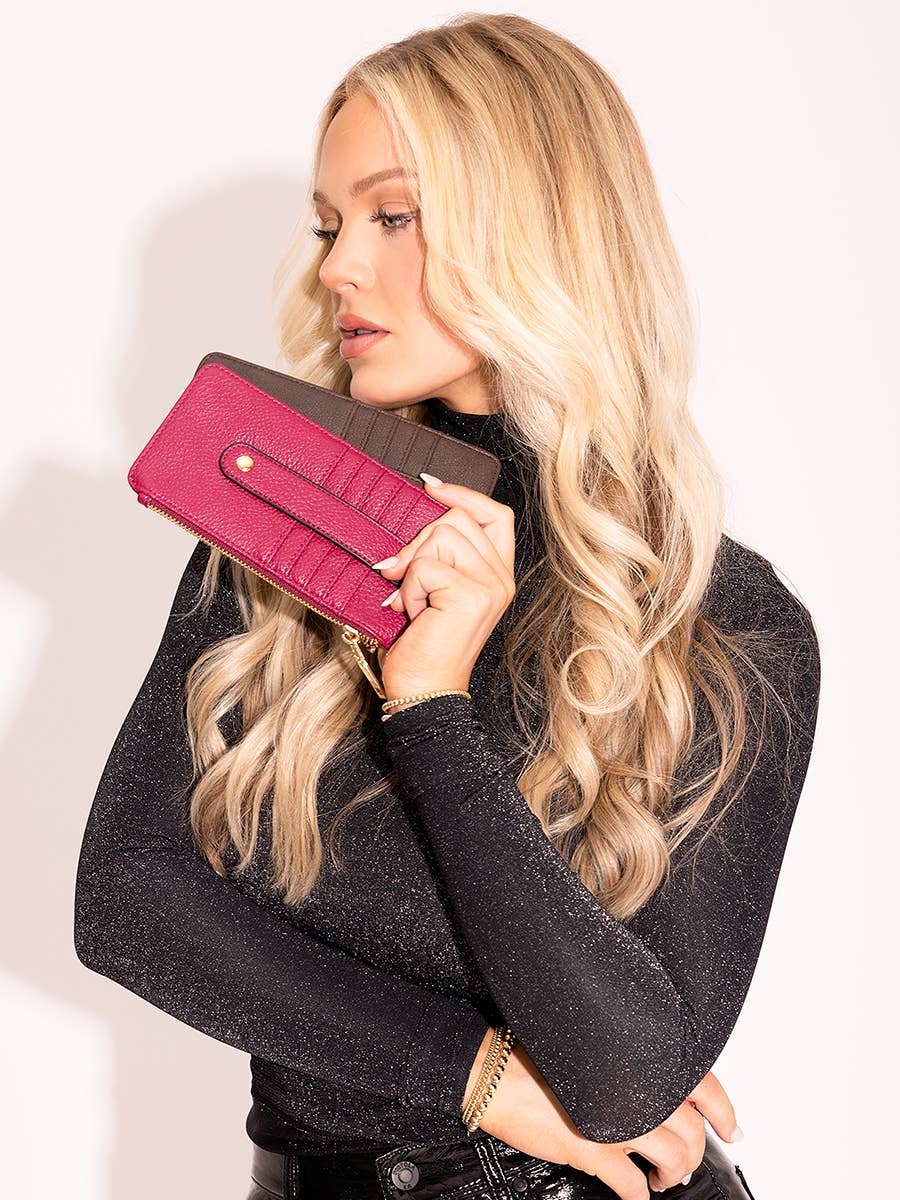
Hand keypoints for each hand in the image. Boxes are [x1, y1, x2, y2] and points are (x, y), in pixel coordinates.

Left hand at [373, 477, 515, 701]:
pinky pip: (425, 565)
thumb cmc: (423, 646)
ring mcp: (490, 586)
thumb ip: (438, 555)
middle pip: (459, 518)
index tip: (429, 486)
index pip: (496, 514)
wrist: (424, 692)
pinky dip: (408, 589)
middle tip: (402, 577)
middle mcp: (502, 579)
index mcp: (498, 575)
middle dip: (419, 540)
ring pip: (441, 535)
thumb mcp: (434, 591)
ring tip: (413, 602)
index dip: (463, 494)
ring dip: (412, 568)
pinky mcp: (471, 596)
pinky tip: (413, 614)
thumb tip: (417, 514)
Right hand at [465, 1035, 741, 1198]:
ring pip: (674, 1158)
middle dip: (692, 1154)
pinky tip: (634, 1191)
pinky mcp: (592, 1149)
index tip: (731, 1126)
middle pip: (692, 1130)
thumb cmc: (532, 1051)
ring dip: (671, 1175)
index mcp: (638, 1055)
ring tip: (661, 1178)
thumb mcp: (592, 1046)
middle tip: (684, 1163)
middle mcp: (634, 1085)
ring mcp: (615, 1119)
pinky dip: (638, 1193)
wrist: (492, 1070)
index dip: (723, 1109)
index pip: (702, 1083)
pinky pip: (632, 1184)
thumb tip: (655, 1083)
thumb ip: (629, 1062)